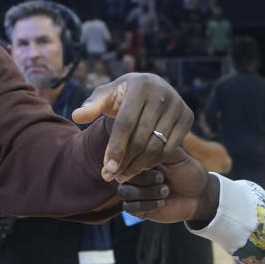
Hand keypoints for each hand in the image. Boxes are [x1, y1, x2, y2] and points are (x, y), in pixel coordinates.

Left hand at [72, 73, 193, 181]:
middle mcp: (162, 93)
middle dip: (125, 161)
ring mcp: (178, 105)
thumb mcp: (107, 96)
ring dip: (139, 165)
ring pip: (157, 146)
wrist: (153, 87)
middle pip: (141, 138)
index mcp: (140, 85)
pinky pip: (170, 148)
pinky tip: (141, 166)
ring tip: (124, 175)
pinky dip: (155, 161)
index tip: (107, 169)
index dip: (115, 148)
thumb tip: (76, 116)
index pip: (126, 123)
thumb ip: (92, 106)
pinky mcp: (188, 116)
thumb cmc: (124, 95)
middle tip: (113, 177)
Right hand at [116, 147, 216, 223]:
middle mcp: (133, 174)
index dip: (136, 161)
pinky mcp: (137, 210)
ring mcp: (134, 192)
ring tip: (166, 190)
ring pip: (125, 192)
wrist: (199, 196)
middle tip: (162, 178)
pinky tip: (163, 202)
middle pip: (122, 175)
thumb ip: (160, 147)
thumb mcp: (177, 156)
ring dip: (147, 192)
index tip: (157, 165)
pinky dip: (147, 204)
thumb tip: (142, 142)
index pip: (125, 157)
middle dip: (144, 178)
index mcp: (139, 159)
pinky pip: (130, 207)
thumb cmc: (189, 172)